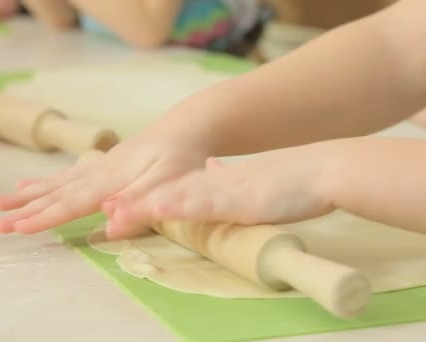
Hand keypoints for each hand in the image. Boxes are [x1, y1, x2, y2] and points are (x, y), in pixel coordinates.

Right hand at [0, 135, 207, 238]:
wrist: (186, 128)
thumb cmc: (182, 157)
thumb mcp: (168, 181)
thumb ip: (139, 200)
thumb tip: (109, 221)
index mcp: (113, 180)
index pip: (74, 203)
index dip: (46, 216)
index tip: (18, 227)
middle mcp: (100, 173)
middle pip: (58, 193)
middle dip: (27, 209)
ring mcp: (100, 167)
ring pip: (58, 183)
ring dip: (30, 194)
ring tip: (2, 200)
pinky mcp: (104, 165)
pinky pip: (68, 175)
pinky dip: (48, 181)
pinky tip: (31, 183)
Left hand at [107, 143, 335, 234]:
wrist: (322, 168)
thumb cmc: (293, 180)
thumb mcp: (252, 179)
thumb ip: (229, 176)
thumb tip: (212, 168)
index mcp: (218, 181)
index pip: (175, 190)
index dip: (146, 197)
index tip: (118, 205)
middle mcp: (217, 183)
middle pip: (169, 193)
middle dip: (135, 204)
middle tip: (103, 211)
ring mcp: (228, 190)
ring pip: (180, 198)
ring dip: (146, 207)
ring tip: (114, 215)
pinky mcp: (244, 200)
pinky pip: (208, 204)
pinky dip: (181, 206)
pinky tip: (161, 206)